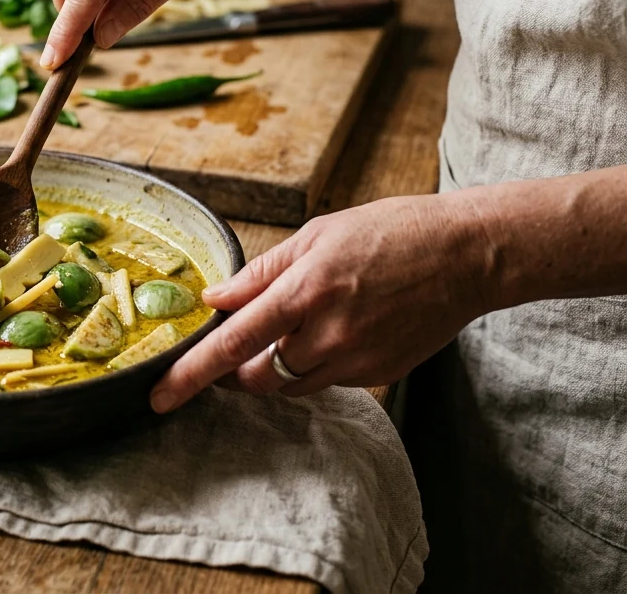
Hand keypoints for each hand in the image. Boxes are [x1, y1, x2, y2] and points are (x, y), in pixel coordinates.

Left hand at [150, 193, 498, 411]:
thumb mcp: (317, 234)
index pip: (232, 343)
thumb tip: (216, 300)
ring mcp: (357, 360)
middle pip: (257, 378)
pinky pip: (329, 381)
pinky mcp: (380, 375)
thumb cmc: (391, 231)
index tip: (158, 396)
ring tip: (297, 325)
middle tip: (236, 347)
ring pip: (292, 384)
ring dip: (276, 366)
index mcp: (306, 290)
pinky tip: (339, 328)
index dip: (190, 374)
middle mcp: (329, 333)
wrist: (468, 255)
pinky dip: (318, 363)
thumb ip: (261, 273)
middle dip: (236, 370)